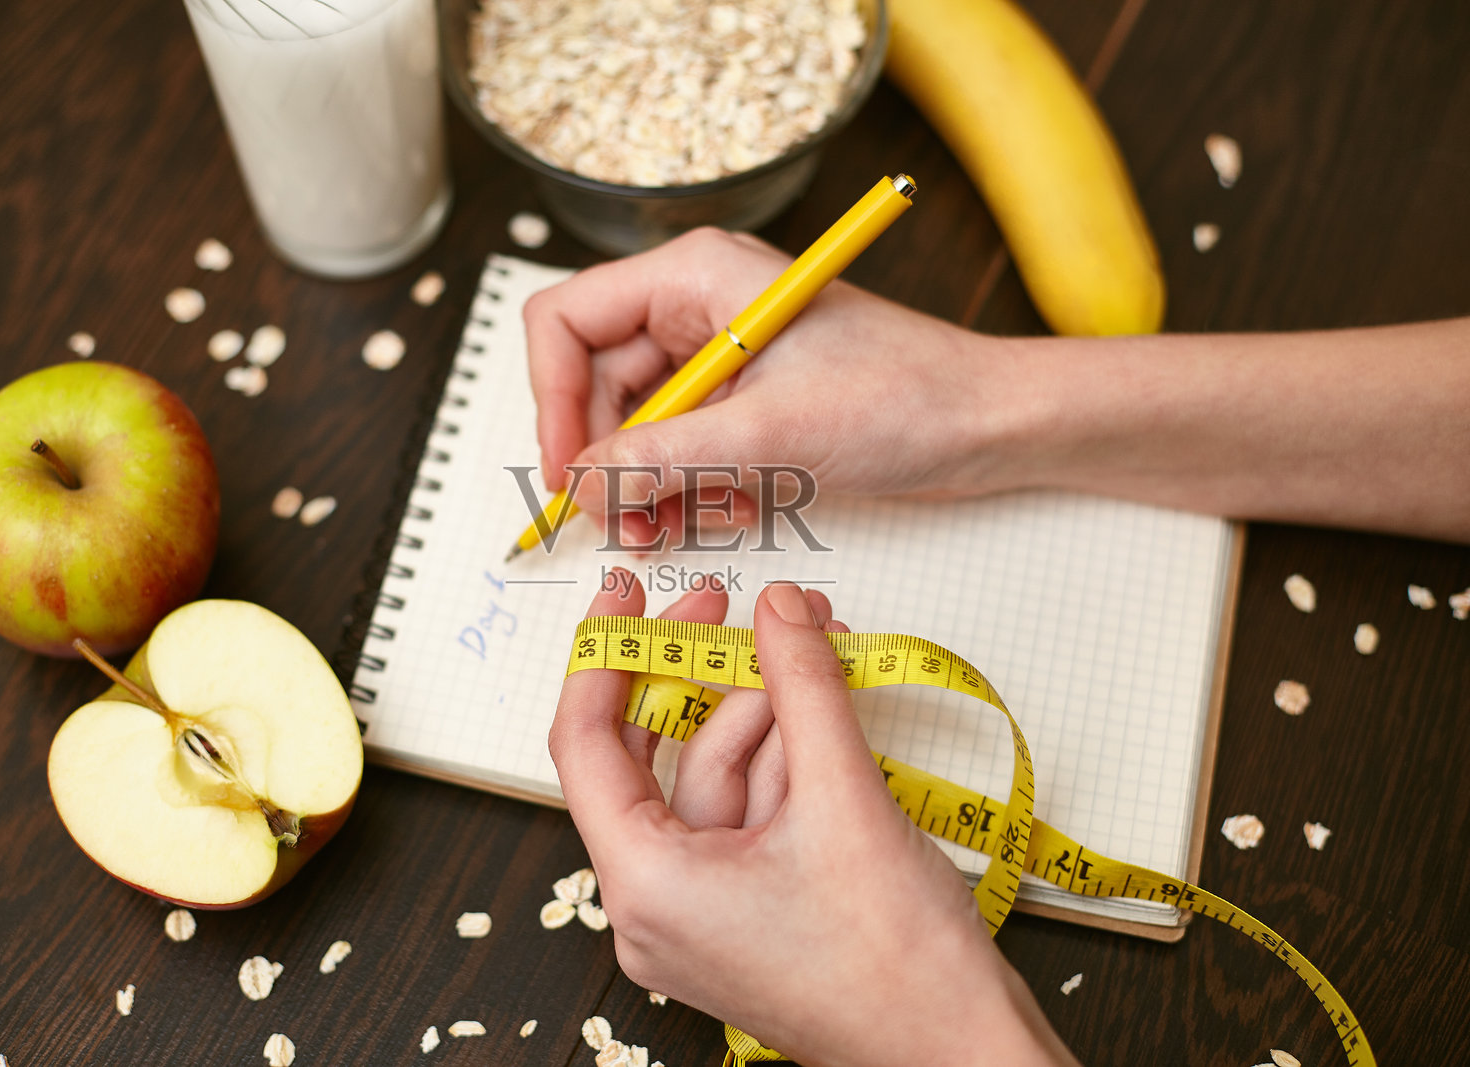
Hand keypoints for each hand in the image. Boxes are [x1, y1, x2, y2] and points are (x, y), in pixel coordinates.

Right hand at [524, 229, 1010, 544]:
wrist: (988, 425)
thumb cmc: (905, 396)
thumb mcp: (772, 432)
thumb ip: (665, 457)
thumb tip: (582, 485)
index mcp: (694, 276)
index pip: (567, 320)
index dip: (553, 398)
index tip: (570, 473)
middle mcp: (695, 309)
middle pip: (593, 383)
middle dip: (606, 459)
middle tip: (626, 525)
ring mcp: (718, 359)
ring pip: (634, 427)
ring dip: (646, 486)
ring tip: (680, 526)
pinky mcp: (743, 403)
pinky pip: (678, 450)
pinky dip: (686, 490)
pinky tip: (724, 512)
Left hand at [550, 575, 1076, 1066]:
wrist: (960, 1052)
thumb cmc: (898, 970)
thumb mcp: (845, 797)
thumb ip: (803, 685)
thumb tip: (779, 609)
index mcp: (648, 886)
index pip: (585, 745)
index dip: (605, 656)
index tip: (627, 596)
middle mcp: (658, 906)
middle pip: (655, 757)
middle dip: (708, 676)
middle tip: (741, 611)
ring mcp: (702, 914)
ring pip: (715, 778)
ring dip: (767, 712)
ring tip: (820, 652)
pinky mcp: (745, 913)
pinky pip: (746, 814)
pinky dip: (785, 760)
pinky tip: (825, 712)